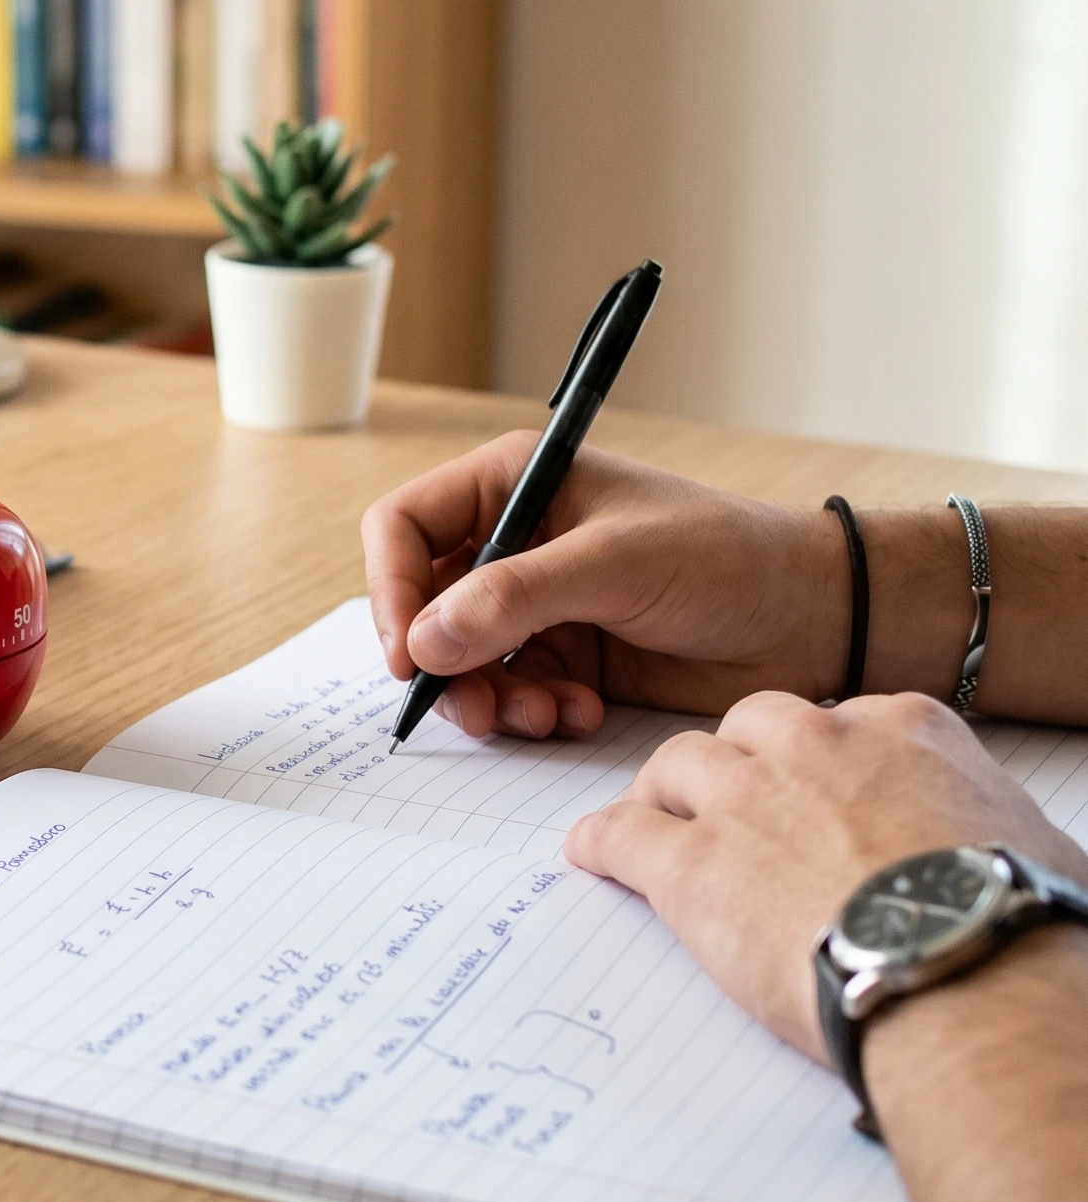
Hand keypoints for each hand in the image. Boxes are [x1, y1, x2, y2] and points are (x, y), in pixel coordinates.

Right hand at [361, 432, 848, 738]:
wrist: (810, 619)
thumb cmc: (726, 558)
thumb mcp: (615, 563)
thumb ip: (515, 597)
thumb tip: (425, 642)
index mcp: (512, 485)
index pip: (404, 526)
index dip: (391, 588)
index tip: (409, 654)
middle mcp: (512, 541)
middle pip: (421, 605)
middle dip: (444, 662)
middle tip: (473, 707)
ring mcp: (535, 604)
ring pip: (460, 660)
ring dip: (491, 698)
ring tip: (543, 715)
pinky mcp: (563, 656)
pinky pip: (509, 693)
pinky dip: (531, 713)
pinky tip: (579, 713)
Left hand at [563, 691, 1087, 1056]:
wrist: (965, 969)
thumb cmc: (1012, 919)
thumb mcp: (1023, 838)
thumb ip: (972, 815)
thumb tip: (986, 844)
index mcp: (901, 727)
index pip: (838, 722)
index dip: (817, 763)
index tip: (813, 791)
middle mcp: (814, 743)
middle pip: (747, 729)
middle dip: (736, 765)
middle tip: (730, 807)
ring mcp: (744, 795)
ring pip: (677, 765)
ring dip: (665, 796)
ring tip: (659, 826)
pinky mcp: (690, 860)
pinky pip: (620, 833)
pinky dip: (601, 843)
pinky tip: (592, 856)